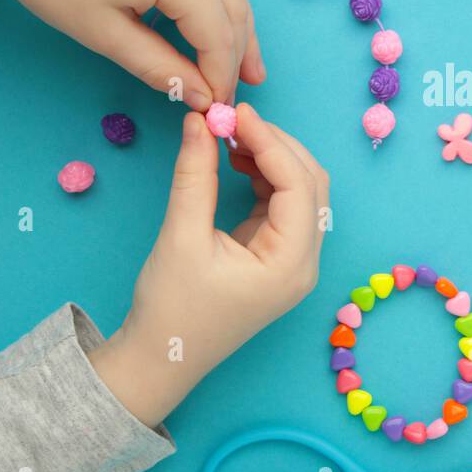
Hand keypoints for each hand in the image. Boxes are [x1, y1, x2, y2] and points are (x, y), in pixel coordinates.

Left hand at [0, 0, 263, 110]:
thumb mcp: (105, 34)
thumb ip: (161, 68)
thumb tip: (201, 96)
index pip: (217, 35)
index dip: (222, 76)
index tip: (219, 108)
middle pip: (233, 7)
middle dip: (239, 52)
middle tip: (245, 88)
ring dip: (235, 23)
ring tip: (243, 61)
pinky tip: (212, 17)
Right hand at [88, 104, 328, 425]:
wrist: (161, 360)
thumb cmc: (171, 310)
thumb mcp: (180, 237)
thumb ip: (194, 175)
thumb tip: (200, 121)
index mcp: (291, 264)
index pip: (298, 185)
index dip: (270, 140)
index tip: (235, 111)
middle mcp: (304, 262)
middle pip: (310, 184)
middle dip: (275, 144)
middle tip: (232, 118)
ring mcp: (294, 260)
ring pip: (301, 191)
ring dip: (271, 157)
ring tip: (228, 135)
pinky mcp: (276, 256)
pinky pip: (282, 205)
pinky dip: (263, 177)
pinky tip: (235, 159)